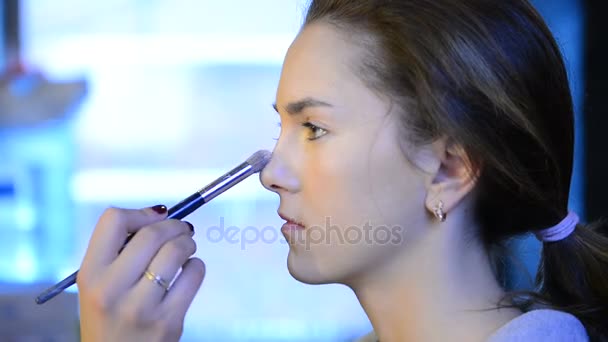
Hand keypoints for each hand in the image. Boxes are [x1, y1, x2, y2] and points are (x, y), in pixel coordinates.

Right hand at [76, 206, 204, 341]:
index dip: (139, 214)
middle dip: (174, 226)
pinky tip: (189, 271)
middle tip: (181, 229)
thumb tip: (160, 215)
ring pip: (176, 251)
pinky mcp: (168, 322)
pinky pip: (194, 275)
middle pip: (152, 234)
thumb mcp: (97, 285)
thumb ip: (118, 251)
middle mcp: (112, 290)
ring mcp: (141, 308)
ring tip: (186, 248)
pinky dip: (196, 266)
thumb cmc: (110, 318)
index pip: (113, 220)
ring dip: (188, 243)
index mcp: (90, 275)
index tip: (153, 219)